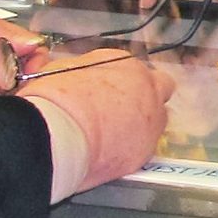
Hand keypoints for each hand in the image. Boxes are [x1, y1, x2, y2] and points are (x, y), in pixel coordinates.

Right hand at [19, 50, 173, 198]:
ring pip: (158, 120)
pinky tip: (111, 153)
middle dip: (147, 96)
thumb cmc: (57, 98)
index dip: (124, 81)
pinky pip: (145, 148)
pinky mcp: (145, 151)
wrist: (58, 133)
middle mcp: (146, 88)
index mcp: (125, 64)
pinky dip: (132, 150)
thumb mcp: (65, 68)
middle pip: (160, 88)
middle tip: (122, 109)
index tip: (111, 90)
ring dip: (142, 124)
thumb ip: (85, 71)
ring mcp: (151, 121)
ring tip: (115, 135)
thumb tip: (81, 78)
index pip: (135, 68)